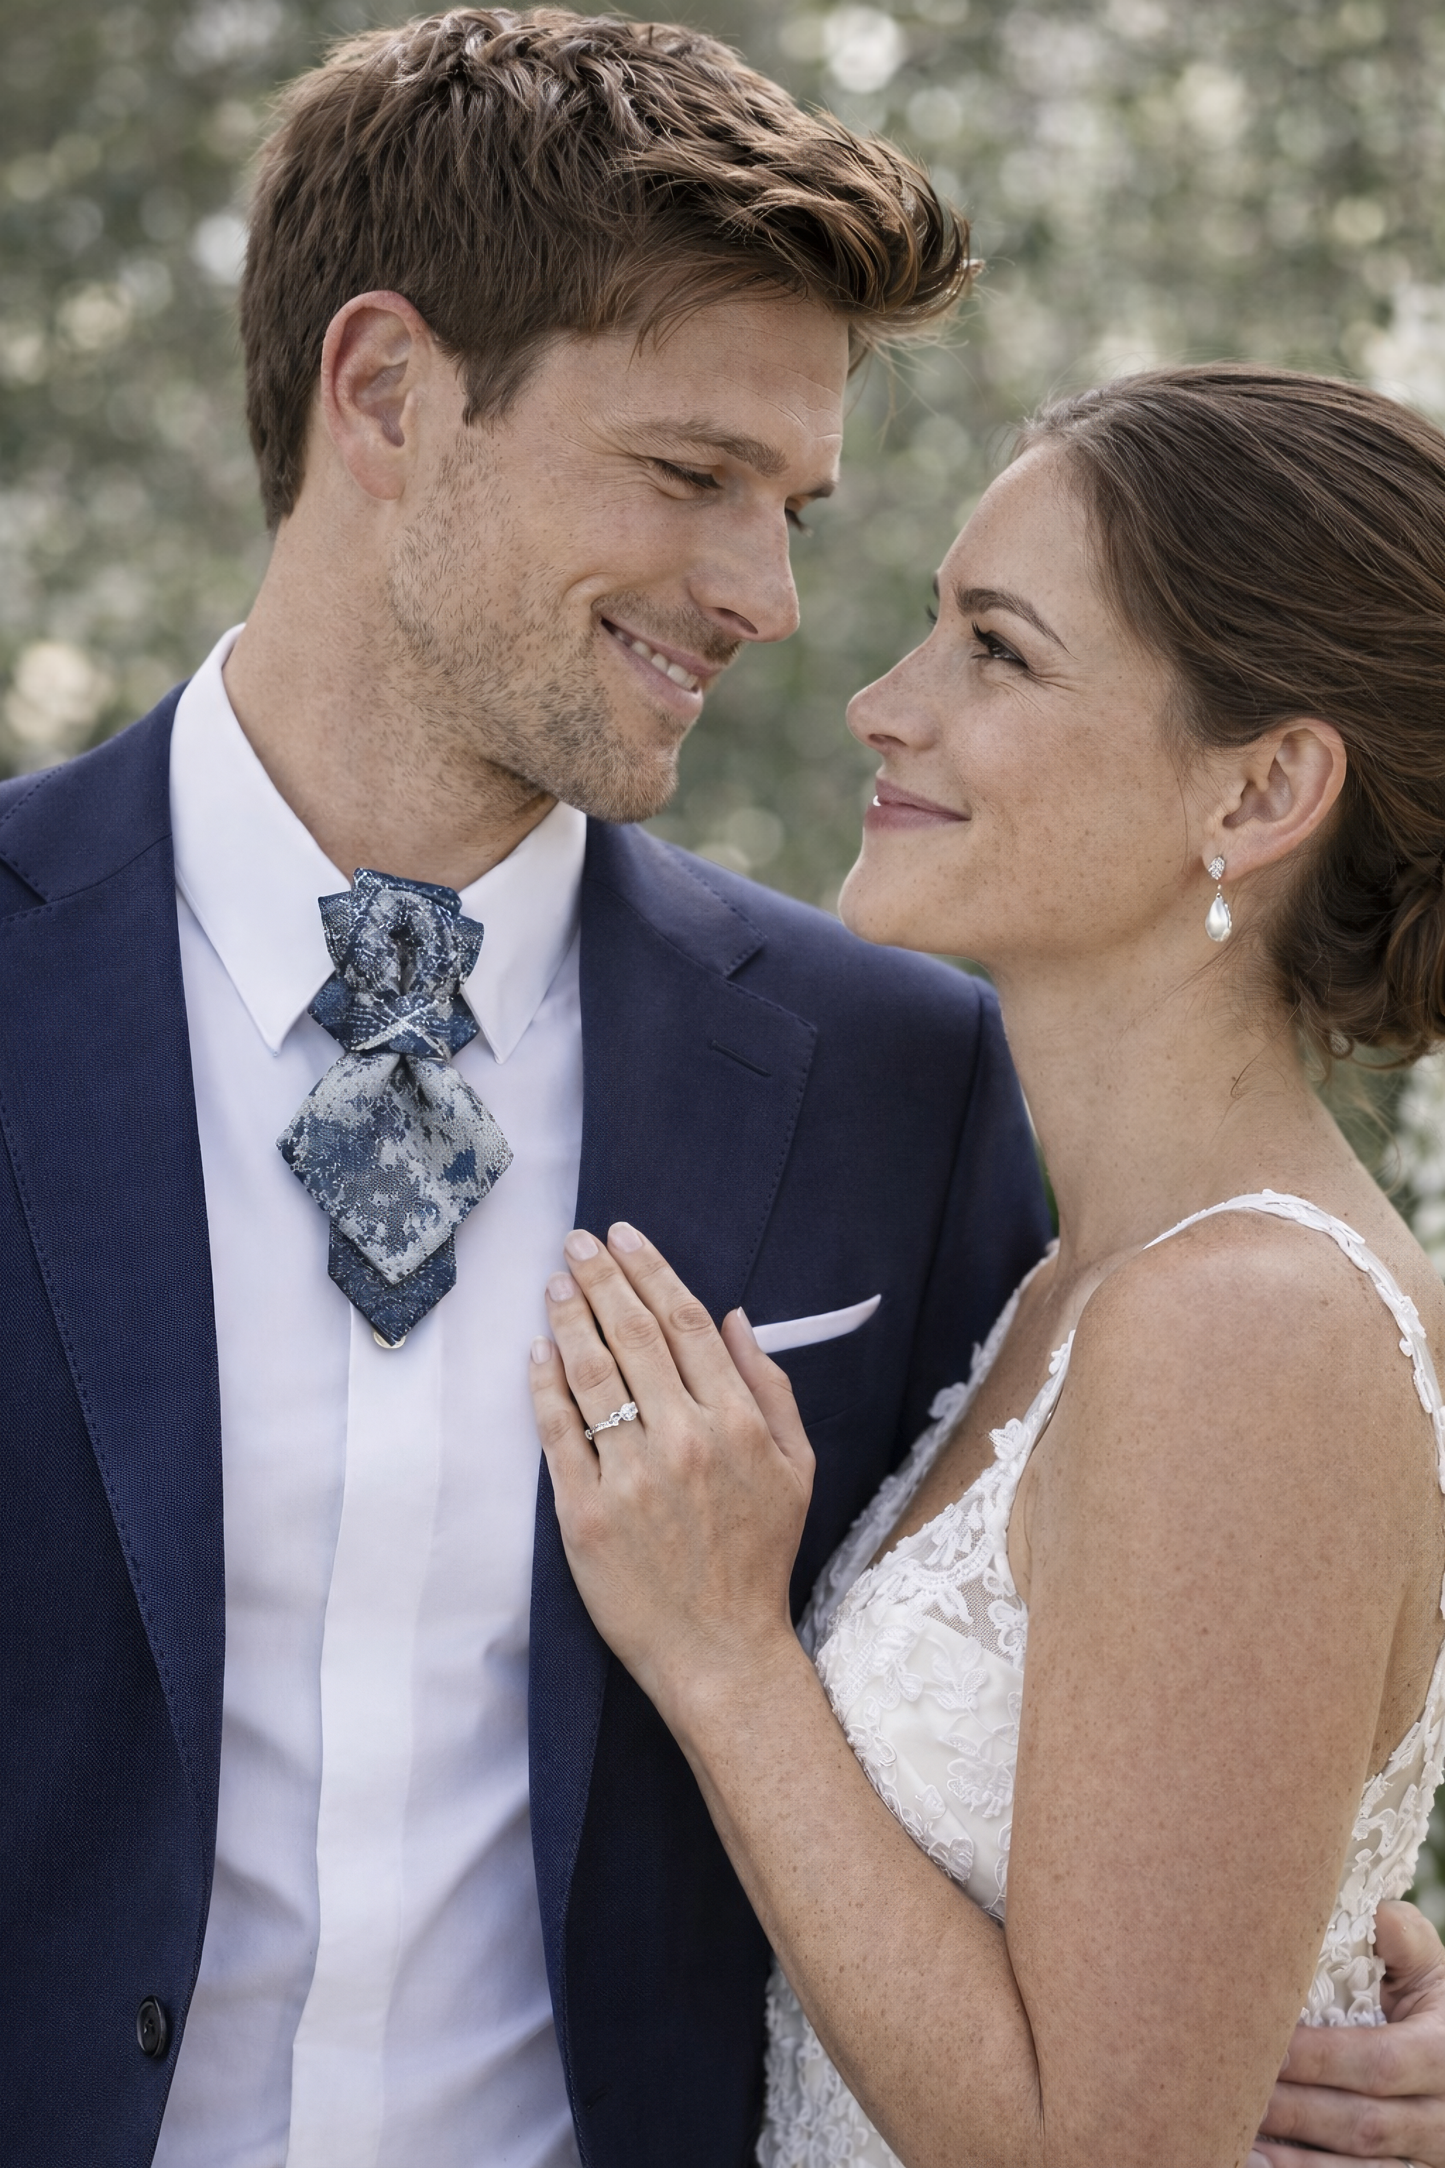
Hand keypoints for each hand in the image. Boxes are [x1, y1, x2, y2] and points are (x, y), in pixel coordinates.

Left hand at [528, 1222, 813, 1726]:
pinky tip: (536, 1351)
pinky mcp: (586, 1514)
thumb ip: (771, 1388)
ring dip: (570, 1319)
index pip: (687, 1324)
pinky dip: (544, 1386)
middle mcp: (686, 1441)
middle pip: (635, 1336)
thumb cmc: (758, 1558)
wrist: (720, 1651)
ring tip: (554, 1284)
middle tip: (577, 1241)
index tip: (624, 1237)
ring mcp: (633, 1477)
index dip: (651, 1271)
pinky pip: (558, 1435)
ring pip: (593, 1375)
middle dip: (602, 1278)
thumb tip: (737, 1318)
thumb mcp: (796, 1468)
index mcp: (739, 1424)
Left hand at [1251, 1901, 1444, 2166]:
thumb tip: (1380, 1915)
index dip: (1319, 2058)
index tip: (1263, 2043)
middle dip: (1295, 2110)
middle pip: (1363, 2125)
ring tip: (1235, 2139)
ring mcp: (1427, 2160)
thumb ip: (1407, 1943)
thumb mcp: (1432, 1975)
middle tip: (1229, 2089)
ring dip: (1296, 2161)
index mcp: (1443, 2055)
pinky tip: (1256, 2165)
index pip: (1379, 2062)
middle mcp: (1442, 2118)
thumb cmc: (1431, 2010)